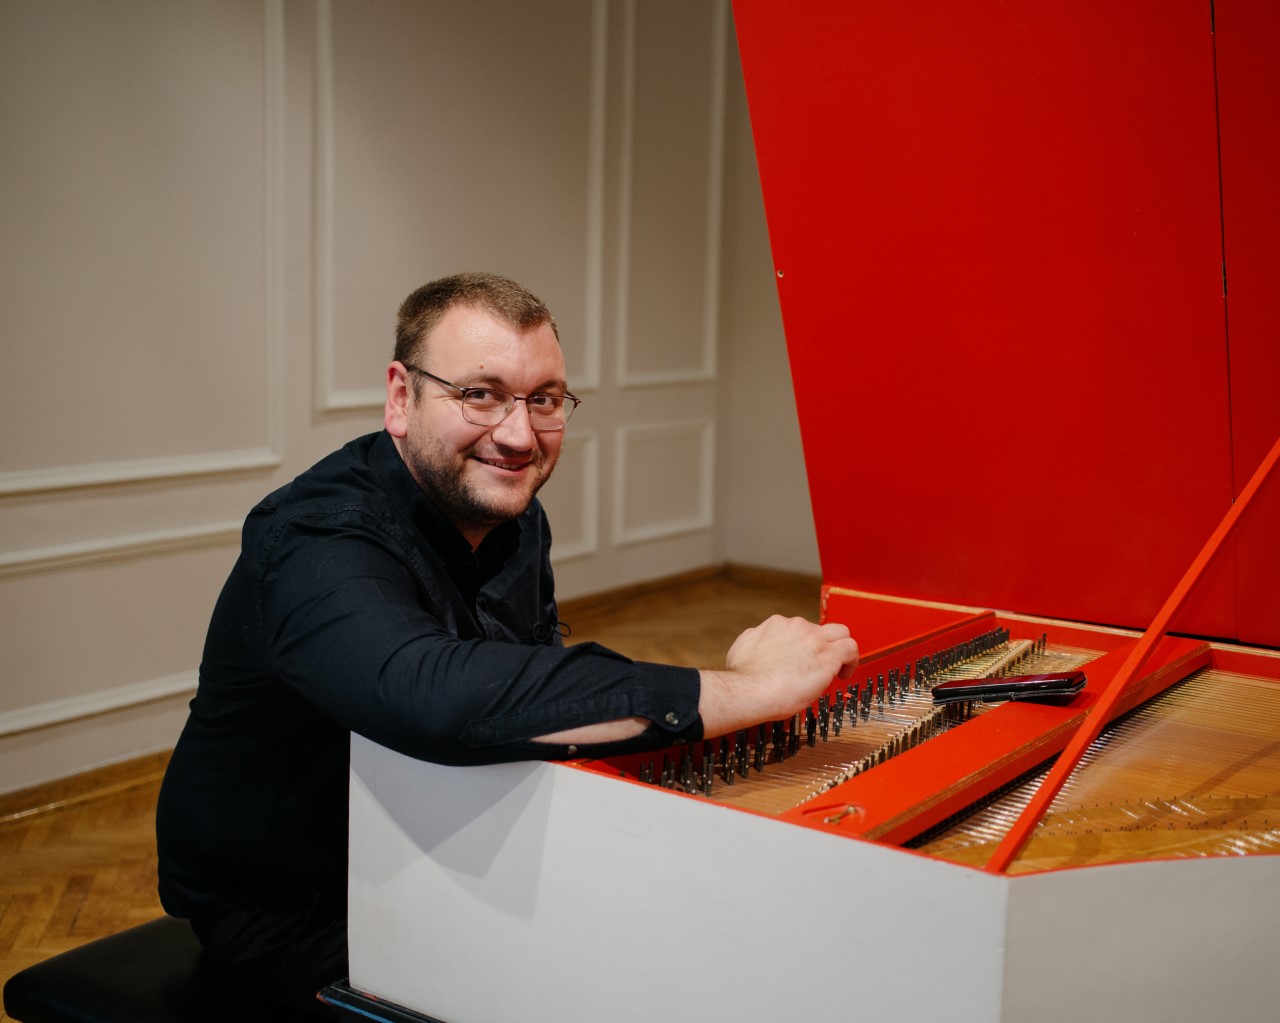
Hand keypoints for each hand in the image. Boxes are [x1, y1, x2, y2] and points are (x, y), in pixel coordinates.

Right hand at [698, 615, 858, 737]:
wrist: (750, 690)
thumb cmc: (744, 678)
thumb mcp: (742, 647)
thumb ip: (755, 639)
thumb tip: (760, 643)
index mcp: (777, 625)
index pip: (800, 629)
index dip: (804, 646)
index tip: (803, 660)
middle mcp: (797, 627)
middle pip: (821, 628)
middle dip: (824, 644)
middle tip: (820, 663)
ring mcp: (814, 639)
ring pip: (840, 633)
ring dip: (839, 650)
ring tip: (837, 670)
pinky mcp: (828, 656)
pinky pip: (850, 648)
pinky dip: (851, 660)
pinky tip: (844, 674)